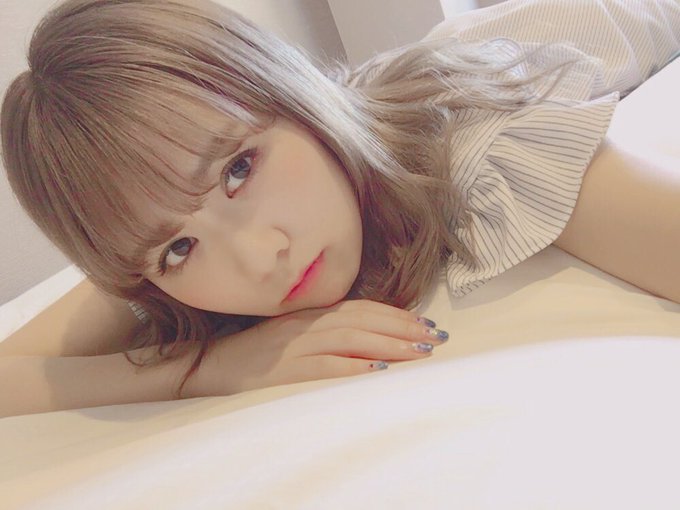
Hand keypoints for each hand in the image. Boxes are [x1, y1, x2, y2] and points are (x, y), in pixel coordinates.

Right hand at [188, 299, 447, 396]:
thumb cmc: (251, 350)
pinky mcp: (280, 368)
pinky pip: (320, 365)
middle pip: (361, 319)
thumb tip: (363, 339)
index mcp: (308, 313)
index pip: (359, 308)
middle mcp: (304, 323)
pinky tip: (375, 371)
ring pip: (348, 338)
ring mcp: (292, 344)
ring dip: (387, 344)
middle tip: (433, 337)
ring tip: (417, 352)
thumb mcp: (289, 334)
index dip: (394, 314)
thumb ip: (321, 331)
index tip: (423, 322)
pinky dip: (350, 366)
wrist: (205, 363)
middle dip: (401, 327)